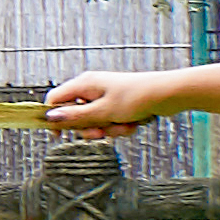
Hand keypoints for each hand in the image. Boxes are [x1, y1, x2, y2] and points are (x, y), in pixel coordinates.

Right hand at [42, 72, 170, 131]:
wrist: (169, 94)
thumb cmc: (137, 97)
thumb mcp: (103, 111)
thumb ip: (76, 116)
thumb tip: (50, 118)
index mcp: (84, 84)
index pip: (56, 99)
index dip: (54, 117)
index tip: (59, 135)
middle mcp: (92, 89)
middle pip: (76, 114)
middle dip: (90, 127)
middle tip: (101, 133)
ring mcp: (106, 97)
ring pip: (95, 120)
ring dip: (109, 129)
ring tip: (124, 126)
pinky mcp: (118, 104)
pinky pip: (110, 121)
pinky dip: (120, 126)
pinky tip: (133, 124)